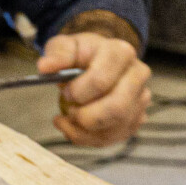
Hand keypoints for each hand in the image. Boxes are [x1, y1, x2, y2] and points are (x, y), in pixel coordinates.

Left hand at [41, 25, 150, 148]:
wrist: (97, 61)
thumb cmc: (82, 54)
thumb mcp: (66, 46)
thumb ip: (57, 54)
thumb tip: (45, 67)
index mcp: (121, 52)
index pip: (101, 81)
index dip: (77, 91)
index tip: (65, 90)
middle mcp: (138, 76)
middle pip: (117, 109)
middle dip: (85, 116)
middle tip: (68, 107)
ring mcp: (140, 100)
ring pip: (115, 129)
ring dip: (83, 130)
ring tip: (68, 117)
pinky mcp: (135, 119)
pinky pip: (112, 139)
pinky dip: (87, 138)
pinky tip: (74, 126)